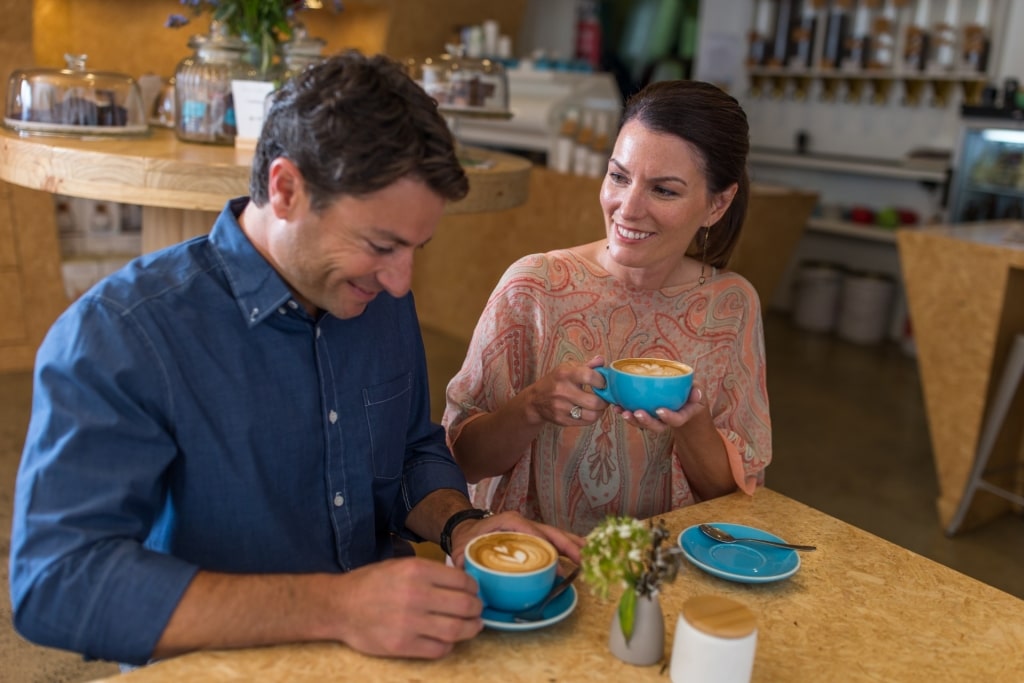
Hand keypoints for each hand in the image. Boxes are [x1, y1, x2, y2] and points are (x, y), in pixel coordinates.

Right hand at [331, 557, 483, 658]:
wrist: (340, 606)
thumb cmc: (371, 583)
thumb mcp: (400, 565)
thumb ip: (429, 572)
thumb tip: (461, 582)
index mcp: (416, 571)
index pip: (461, 581)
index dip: (473, 588)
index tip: (473, 592)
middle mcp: (416, 595)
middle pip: (464, 606)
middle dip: (477, 609)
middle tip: (477, 610)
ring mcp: (409, 622)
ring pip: (456, 630)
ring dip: (471, 629)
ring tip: (473, 626)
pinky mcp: (402, 645)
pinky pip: (438, 649)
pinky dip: (449, 645)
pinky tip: (448, 640)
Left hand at [449, 510, 584, 567]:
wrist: (466, 529)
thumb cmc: (467, 539)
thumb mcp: (462, 550)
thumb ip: (465, 563)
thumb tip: (472, 580)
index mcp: (507, 522)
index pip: (530, 531)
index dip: (544, 544)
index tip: (556, 560)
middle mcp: (522, 522)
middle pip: (549, 532)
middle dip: (567, 544)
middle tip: (582, 558)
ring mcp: (529, 528)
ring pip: (554, 534)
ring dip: (572, 543)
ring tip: (589, 553)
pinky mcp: (532, 535)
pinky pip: (552, 539)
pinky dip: (567, 545)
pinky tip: (580, 553)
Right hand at [524, 355, 608, 425]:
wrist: (535, 400)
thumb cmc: (556, 381)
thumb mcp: (568, 368)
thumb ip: (587, 365)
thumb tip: (601, 360)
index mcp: (565, 374)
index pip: (590, 376)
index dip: (602, 381)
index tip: (603, 383)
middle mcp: (562, 391)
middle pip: (594, 401)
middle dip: (604, 400)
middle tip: (604, 397)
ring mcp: (561, 407)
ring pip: (592, 415)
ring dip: (600, 411)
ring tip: (598, 405)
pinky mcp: (561, 420)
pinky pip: (585, 422)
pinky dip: (592, 417)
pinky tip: (589, 411)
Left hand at [618, 384, 708, 433]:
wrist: (685, 404)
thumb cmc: (691, 396)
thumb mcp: (697, 393)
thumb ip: (697, 392)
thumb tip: (696, 392)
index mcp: (682, 415)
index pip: (677, 420)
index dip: (669, 417)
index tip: (660, 411)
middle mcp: (668, 421)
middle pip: (657, 426)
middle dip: (646, 421)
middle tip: (637, 413)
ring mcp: (656, 420)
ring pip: (644, 424)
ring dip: (632, 419)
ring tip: (623, 412)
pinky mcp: (646, 415)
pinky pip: (636, 416)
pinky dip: (625, 412)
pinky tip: (616, 406)